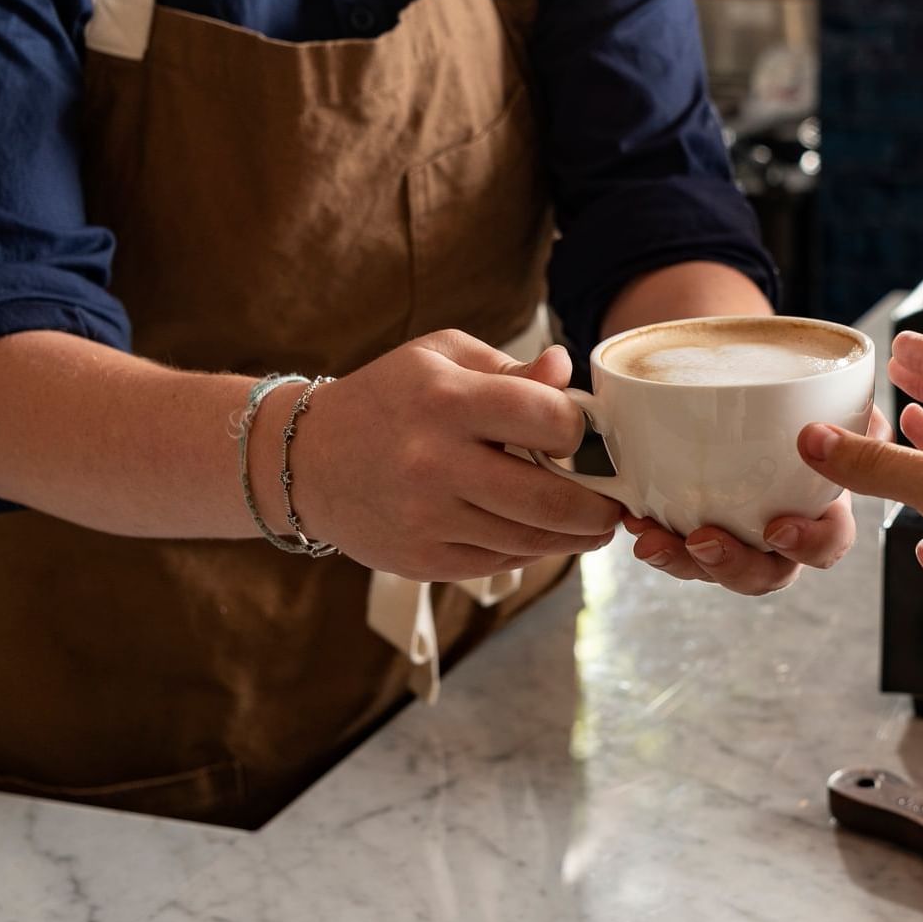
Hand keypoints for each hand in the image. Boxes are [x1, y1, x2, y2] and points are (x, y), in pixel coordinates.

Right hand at [281, 332, 622, 580]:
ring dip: (576, 536)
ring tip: (595, 523)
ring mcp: (427, 519)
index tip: (589, 437)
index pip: (548, 419)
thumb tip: (568, 373)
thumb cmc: (390, 398)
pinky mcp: (423, 560)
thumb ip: (511, 369)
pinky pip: (502, 562)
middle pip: (551, 499)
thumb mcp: (442, 359)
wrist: (306, 460)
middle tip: (616, 502)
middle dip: (599, 505)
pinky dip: (534, 550)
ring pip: (532, 539)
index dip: (582, 431)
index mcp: (445, 401)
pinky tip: (545, 535)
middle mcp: (434, 463)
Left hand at [625, 406, 893, 595]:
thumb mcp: (836, 402)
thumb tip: (871, 422)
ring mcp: (735, 536)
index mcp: (821, 510)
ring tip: (649, 538)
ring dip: (680, 561)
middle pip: (765, 574)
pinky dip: (654, 535)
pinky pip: (675, 545)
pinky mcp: (693, 525)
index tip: (778, 529)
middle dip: (732, 567)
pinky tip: (632, 515)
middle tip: (702, 542)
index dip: (808, 545)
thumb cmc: (802, 401)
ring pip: (712, 569)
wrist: (748, 385)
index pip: (828, 544)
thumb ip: (856, 414)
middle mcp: (779, 535)